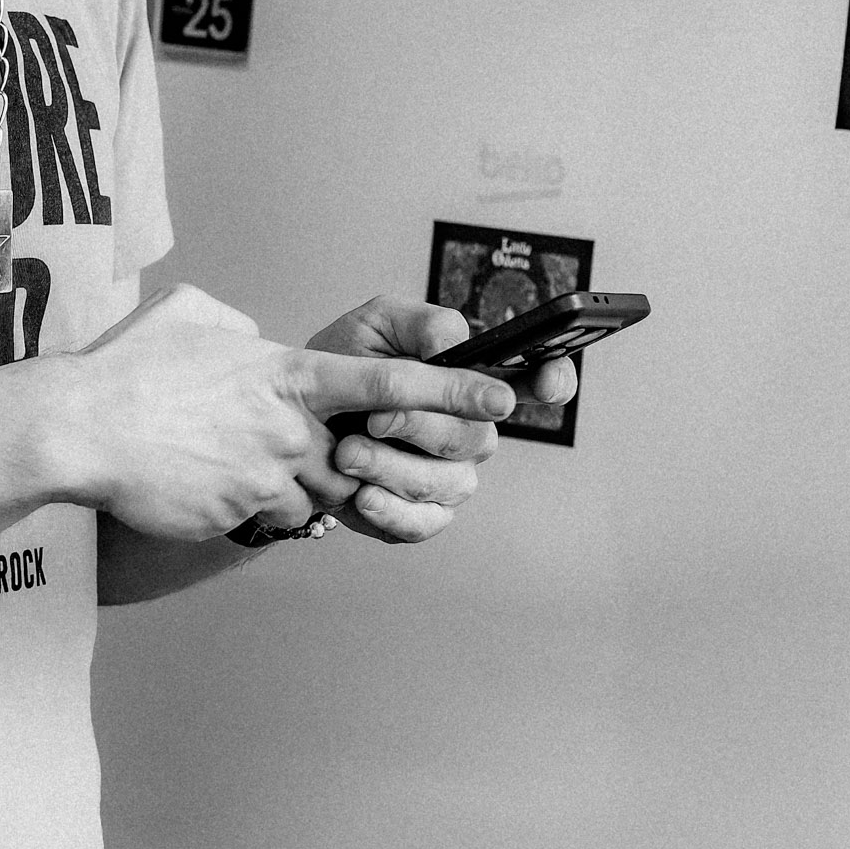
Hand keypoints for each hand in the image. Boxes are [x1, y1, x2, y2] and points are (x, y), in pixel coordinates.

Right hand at [53, 284, 512, 542]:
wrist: (78, 430)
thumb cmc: (127, 369)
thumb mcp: (186, 316)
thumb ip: (233, 325)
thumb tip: (247, 336)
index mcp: (286, 373)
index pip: (390, 382)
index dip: (452, 389)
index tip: (502, 395)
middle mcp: (289, 428)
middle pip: (354, 453)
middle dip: (340, 455)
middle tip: (292, 444)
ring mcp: (266, 476)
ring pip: (311, 490)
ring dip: (286, 481)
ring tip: (229, 459)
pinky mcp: (238, 514)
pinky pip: (264, 517)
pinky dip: (243, 504)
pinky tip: (198, 483)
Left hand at [305, 297, 576, 543]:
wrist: (295, 415)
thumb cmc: (344, 363)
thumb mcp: (374, 325)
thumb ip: (419, 324)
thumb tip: (452, 344)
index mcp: (474, 379)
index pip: (536, 380)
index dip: (554, 380)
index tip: (546, 380)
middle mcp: (473, 431)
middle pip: (476, 436)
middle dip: (421, 424)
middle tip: (375, 416)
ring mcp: (452, 477)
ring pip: (447, 482)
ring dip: (393, 467)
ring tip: (347, 451)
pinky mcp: (423, 515)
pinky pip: (422, 524)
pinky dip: (390, 510)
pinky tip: (362, 494)